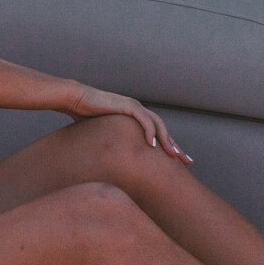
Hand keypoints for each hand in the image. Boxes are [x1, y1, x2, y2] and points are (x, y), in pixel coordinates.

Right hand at [66, 85, 191, 163]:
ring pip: (158, 125)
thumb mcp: (105, 135)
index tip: (178, 162)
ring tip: (173, 156)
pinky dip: (150, 132)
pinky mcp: (127, 106)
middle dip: (176, 146)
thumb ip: (114, 144)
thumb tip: (114, 164)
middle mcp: (139, 111)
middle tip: (187, 162)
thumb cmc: (86, 118)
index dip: (169, 147)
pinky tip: (153, 145)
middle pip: (163, 130)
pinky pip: (144, 119)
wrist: (76, 99)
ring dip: (167, 141)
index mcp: (136, 118)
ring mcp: (134, 107)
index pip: (157, 134)